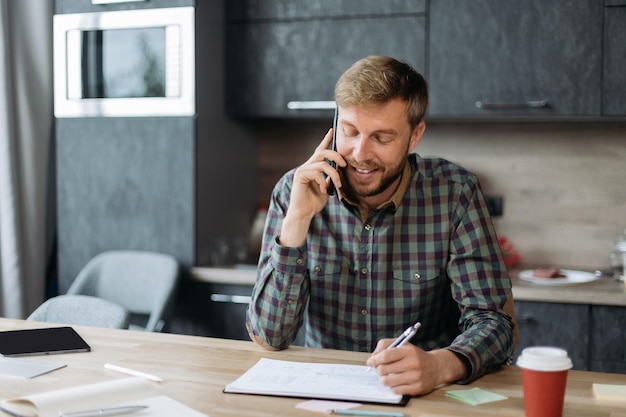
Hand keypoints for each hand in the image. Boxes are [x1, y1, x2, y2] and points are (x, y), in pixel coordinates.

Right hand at [279, 129, 344, 246]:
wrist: (304, 213)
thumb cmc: (313, 203)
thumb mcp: (326, 189)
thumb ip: (330, 179)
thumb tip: (336, 172)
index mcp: (313, 168)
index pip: (320, 150)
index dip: (326, 140)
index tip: (332, 130)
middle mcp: (307, 166)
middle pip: (323, 152)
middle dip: (336, 156)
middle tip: (344, 165)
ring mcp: (302, 170)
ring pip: (322, 164)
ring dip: (334, 174)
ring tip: (338, 185)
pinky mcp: (300, 176)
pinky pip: (316, 173)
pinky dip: (323, 181)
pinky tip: (324, 190)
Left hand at [366, 340, 466, 395]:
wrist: (436, 367)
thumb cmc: (415, 356)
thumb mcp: (403, 344)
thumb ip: (386, 345)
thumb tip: (373, 357)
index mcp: (408, 351)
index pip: (385, 356)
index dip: (374, 359)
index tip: (370, 362)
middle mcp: (413, 364)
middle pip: (384, 369)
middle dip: (378, 369)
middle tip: (381, 369)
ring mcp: (415, 377)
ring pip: (387, 381)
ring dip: (384, 379)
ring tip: (388, 376)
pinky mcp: (417, 388)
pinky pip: (396, 390)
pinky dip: (393, 387)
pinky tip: (397, 382)